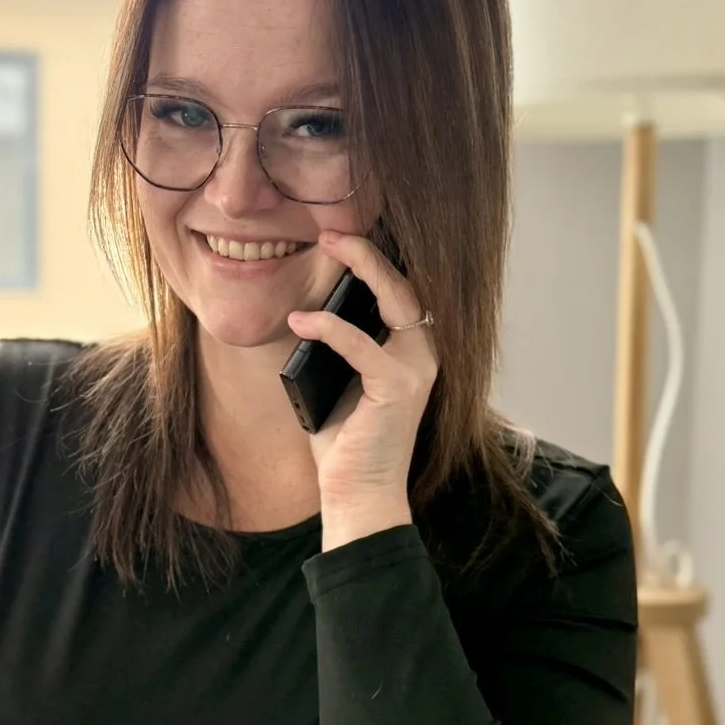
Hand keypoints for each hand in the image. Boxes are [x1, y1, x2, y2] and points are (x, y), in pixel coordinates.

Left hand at [286, 230, 436, 549]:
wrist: (358, 494)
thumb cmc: (345, 442)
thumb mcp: (334, 380)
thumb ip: (331, 346)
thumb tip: (303, 308)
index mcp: (408, 350)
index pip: (399, 291)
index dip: (373, 260)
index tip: (338, 236)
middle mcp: (422, 354)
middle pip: (403, 285)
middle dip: (368, 252)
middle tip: (333, 230)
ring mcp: (416, 369)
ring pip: (395, 300)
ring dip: (361, 268)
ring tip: (328, 245)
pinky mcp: (399, 388)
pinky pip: (362, 345)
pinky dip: (331, 329)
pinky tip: (303, 321)